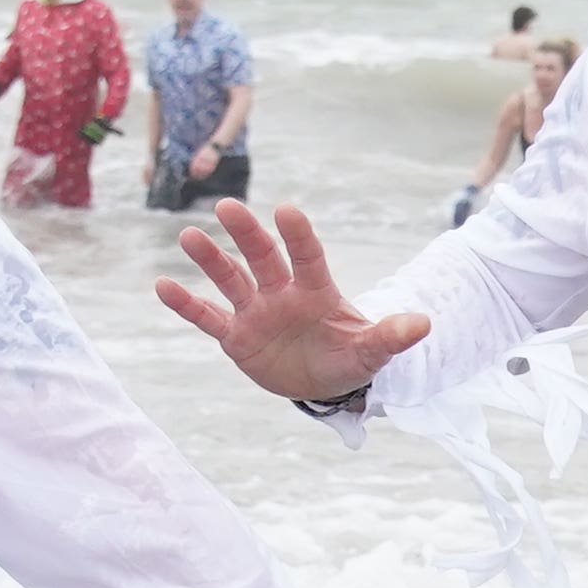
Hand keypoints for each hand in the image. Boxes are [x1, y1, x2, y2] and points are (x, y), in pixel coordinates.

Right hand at [156, 200, 433, 401]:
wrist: (323, 379)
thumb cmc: (349, 356)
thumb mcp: (371, 351)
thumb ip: (391, 337)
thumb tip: (424, 324)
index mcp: (316, 291)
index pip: (307, 257)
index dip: (298, 235)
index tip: (287, 211)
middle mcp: (281, 293)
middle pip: (262, 258)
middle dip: (247, 234)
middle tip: (228, 207)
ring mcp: (255, 311)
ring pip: (230, 279)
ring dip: (210, 260)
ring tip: (189, 236)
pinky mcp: (235, 335)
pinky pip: (207, 317)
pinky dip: (187, 304)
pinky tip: (162, 286)